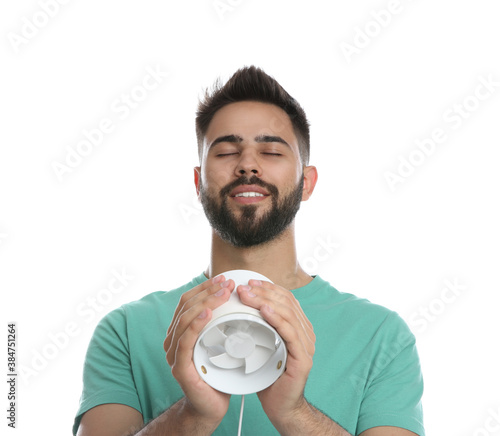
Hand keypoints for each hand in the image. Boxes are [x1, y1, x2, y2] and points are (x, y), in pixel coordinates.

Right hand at [164, 275, 234, 423]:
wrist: (211, 405)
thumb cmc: (217, 372)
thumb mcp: (218, 341)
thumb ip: (218, 322)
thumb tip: (234, 298)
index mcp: (180, 331)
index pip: (188, 301)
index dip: (205, 287)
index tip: (224, 278)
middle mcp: (173, 339)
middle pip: (186, 306)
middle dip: (208, 291)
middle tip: (229, 283)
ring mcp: (173, 353)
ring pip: (185, 319)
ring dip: (205, 302)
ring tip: (223, 293)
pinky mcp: (179, 367)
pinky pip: (185, 340)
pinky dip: (196, 323)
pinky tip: (208, 313)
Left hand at [237, 279, 315, 423]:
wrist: (280, 405)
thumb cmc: (269, 375)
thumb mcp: (263, 344)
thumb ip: (260, 326)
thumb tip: (241, 306)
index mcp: (299, 327)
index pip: (286, 298)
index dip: (268, 287)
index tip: (249, 282)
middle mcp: (306, 332)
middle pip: (286, 302)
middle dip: (263, 291)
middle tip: (243, 288)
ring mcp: (306, 344)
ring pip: (287, 313)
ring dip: (265, 300)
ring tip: (247, 296)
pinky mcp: (302, 358)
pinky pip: (289, 332)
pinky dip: (276, 318)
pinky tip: (264, 310)